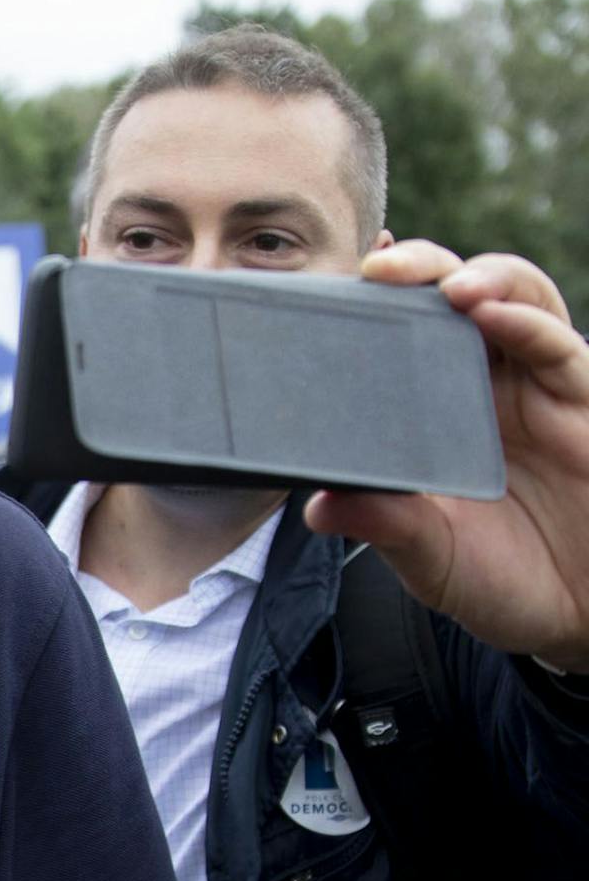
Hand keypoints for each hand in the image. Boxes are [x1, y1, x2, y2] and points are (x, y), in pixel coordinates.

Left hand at [307, 242, 588, 669]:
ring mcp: (536, 387)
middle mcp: (484, 383)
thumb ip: (383, 526)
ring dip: (480, 281)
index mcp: (435, 407)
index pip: (404, 331)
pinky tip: (495, 316)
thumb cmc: (499, 577)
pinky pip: (558, 348)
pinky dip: (528, 324)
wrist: (576, 612)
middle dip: (420, 268)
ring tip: (446, 288)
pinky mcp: (583, 402)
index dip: (379, 294)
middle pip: (454, 294)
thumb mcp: (428, 557)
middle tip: (380, 268)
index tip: (343, 269)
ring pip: (514, 300)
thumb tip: (319, 508)